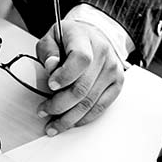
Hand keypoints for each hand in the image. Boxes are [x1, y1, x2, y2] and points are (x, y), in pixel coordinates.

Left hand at [35, 19, 124, 134]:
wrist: (93, 36)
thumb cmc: (70, 39)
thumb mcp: (52, 37)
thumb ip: (48, 51)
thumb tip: (51, 66)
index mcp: (85, 39)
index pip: (80, 59)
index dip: (65, 76)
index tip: (51, 85)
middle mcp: (103, 54)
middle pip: (83, 87)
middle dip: (59, 105)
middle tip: (44, 112)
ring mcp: (112, 70)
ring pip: (90, 102)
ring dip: (69, 118)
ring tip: (53, 125)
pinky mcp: (117, 83)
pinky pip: (100, 107)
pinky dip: (84, 118)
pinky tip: (71, 122)